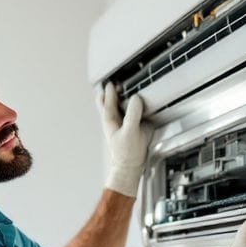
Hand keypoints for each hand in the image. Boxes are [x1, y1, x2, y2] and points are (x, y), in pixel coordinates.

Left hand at [96, 82, 152, 197]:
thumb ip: (133, 114)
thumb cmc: (127, 152)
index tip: (113, 80)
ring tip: (126, 86)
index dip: (110, 89)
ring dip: (122, 96)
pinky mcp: (132, 124)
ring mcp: (123, 121)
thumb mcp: (130, 132)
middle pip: (107, 100)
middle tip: (118, 82)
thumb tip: (136, 98)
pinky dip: (133, 104)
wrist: (132, 165)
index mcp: (109, 119)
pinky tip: (138, 101)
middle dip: (111, 90)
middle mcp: (114, 118)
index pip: (107, 99)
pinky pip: (132, 110)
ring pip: (119, 104)